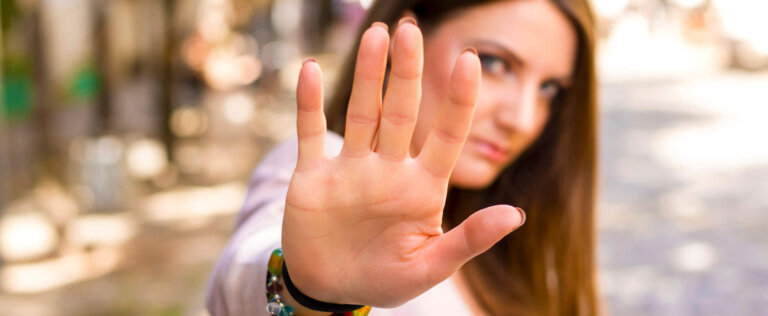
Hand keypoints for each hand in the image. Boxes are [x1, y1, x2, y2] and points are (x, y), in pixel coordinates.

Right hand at [283, 19, 524, 307]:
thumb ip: (468, 240)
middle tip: (410, 30)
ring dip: (366, 76)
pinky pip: (311, 134)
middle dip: (406, 73)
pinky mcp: (313, 177)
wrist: (330, 289)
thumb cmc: (385, 280)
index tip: (469, 61)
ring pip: (362, 114)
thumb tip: (517, 215)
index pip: (446, 136)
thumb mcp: (429, 267)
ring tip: (376, 34)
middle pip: (400, 113)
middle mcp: (388, 170)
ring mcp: (350, 170)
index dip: (458, 101)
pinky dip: (308, 104)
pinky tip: (309, 70)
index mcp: (421, 189)